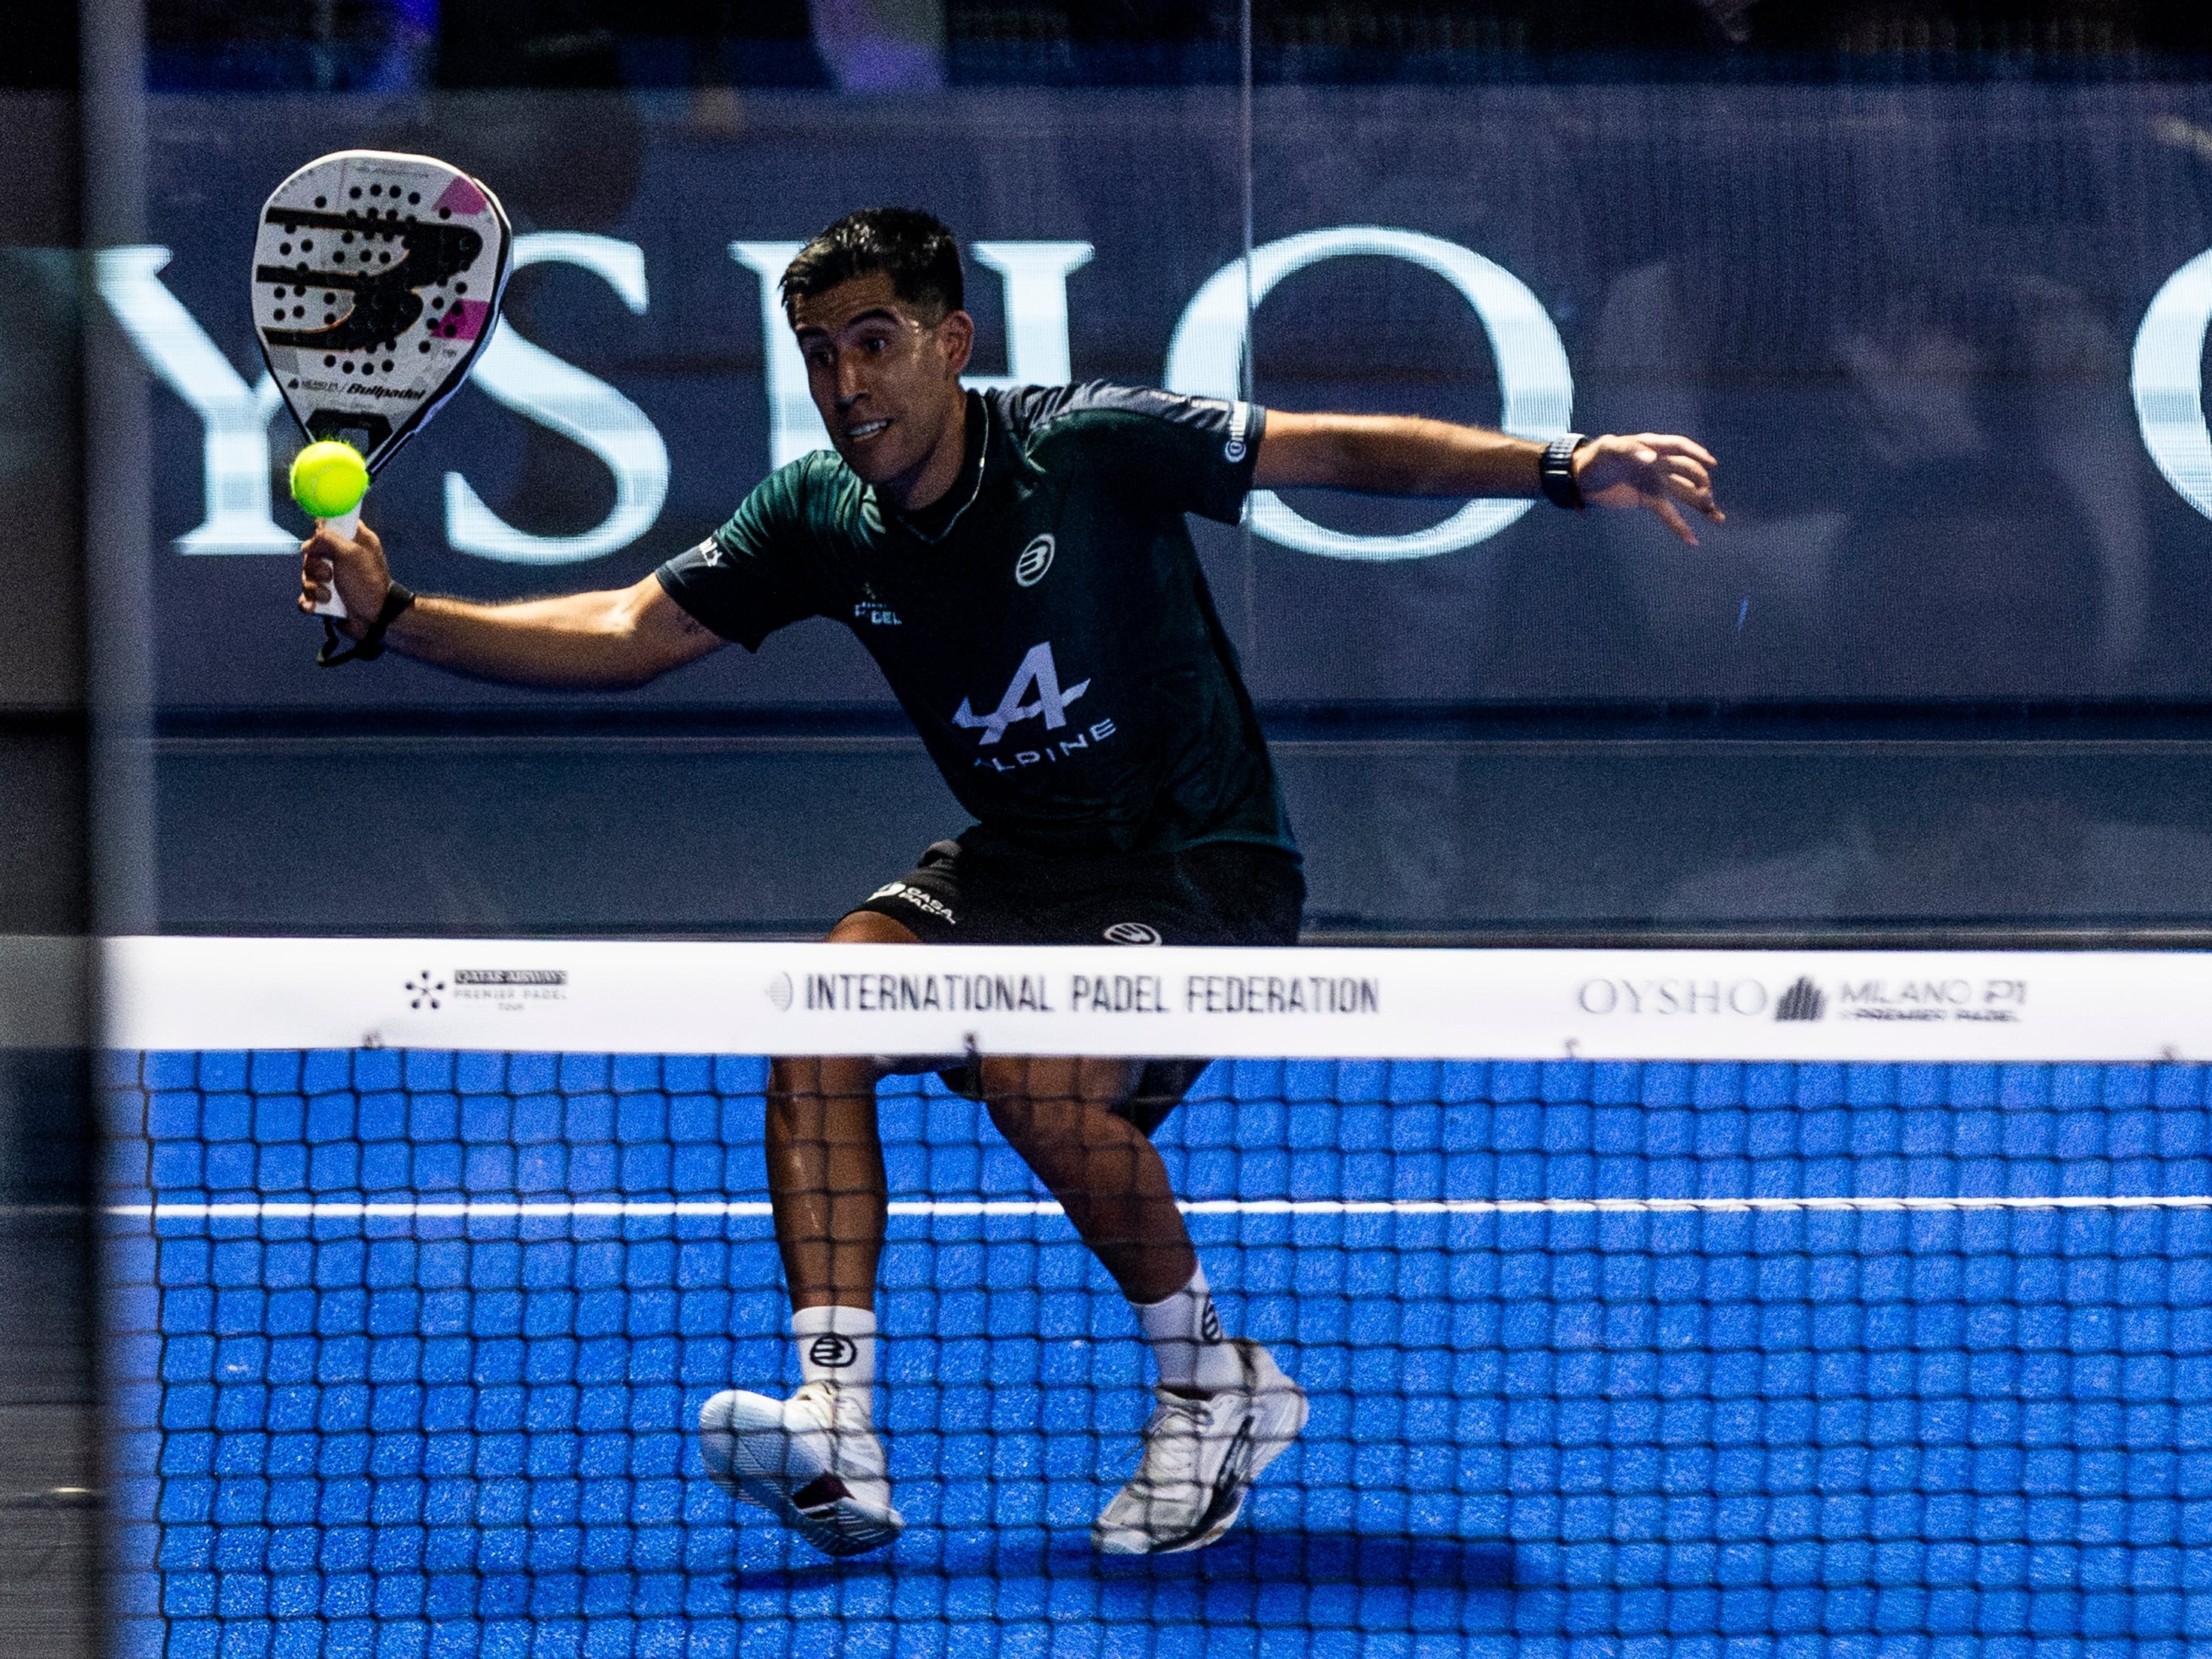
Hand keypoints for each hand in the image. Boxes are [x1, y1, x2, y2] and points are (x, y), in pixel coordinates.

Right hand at [299, 518, 391, 634]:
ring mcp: (333, 581)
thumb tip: (308, 544)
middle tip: (329, 575)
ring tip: (328, 596)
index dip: (322, 532)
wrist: (376, 618)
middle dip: (314, 567)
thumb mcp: (350, 553)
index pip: (332, 525)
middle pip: (312, 554)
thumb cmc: (368, 582)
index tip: (322, 543)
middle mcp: (341, 559)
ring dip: (313, 587)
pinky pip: (306, 597)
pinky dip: (309, 603)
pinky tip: (318, 606)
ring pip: (307, 576)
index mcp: (354, 542)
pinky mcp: (326, 600)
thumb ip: (328, 539)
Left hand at [1573, 433, 1723, 545]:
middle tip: (1706, 498)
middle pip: (1688, 472)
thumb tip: (1651, 458)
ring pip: (1686, 494)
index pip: (1679, 447)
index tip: (1711, 464)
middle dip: (1700, 484)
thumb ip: (1629, 451)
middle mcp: (1660, 464)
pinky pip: (1669, 514)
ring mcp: (1657, 483)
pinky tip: (1692, 539)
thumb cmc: (1595, 458)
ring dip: (1702, 505)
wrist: (1582, 479)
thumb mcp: (1608, 450)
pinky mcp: (1650, 500)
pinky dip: (1680, 526)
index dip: (1696, 453)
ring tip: (1717, 518)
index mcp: (1652, 447)